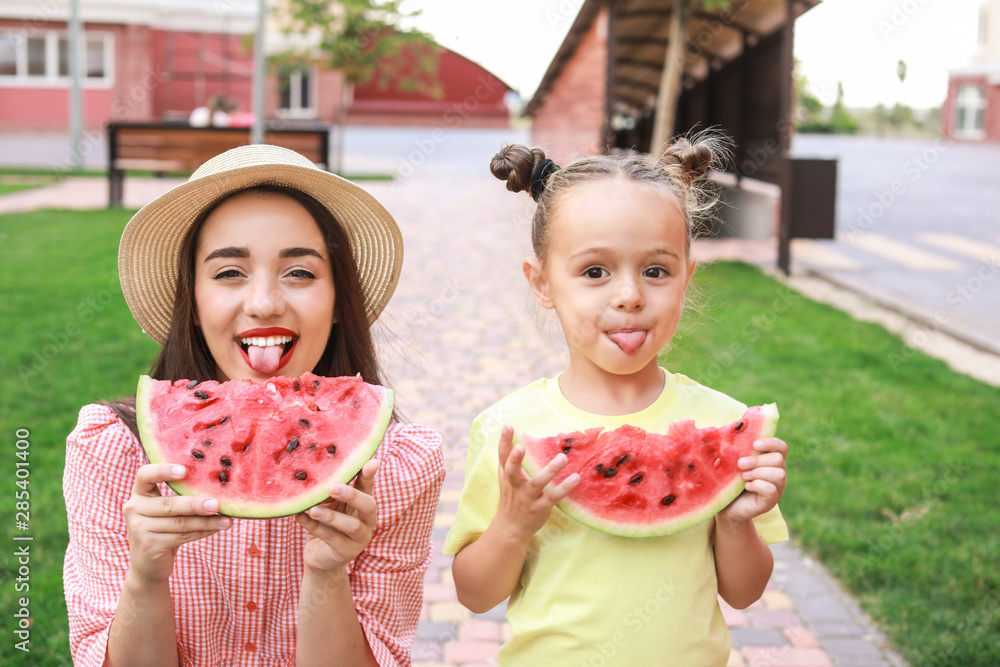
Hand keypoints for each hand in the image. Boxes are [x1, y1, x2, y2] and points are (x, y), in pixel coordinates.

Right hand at [123, 463, 232, 585]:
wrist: (148, 564)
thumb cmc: (163, 529)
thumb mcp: (167, 510)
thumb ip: (181, 496)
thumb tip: (217, 486)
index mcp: (139, 493)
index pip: (145, 475)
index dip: (163, 471)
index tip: (184, 470)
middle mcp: (134, 508)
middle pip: (169, 504)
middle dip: (196, 504)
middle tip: (218, 504)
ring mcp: (139, 528)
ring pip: (180, 522)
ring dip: (206, 521)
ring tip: (226, 520)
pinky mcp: (149, 545)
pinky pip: (182, 536)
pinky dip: (202, 532)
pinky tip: (216, 528)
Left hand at [297, 458, 378, 573]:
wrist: (319, 556)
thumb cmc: (324, 523)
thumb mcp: (327, 504)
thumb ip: (328, 492)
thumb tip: (316, 473)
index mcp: (364, 504)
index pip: (368, 486)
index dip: (370, 474)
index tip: (372, 462)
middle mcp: (368, 520)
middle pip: (368, 505)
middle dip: (352, 495)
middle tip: (333, 486)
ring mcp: (360, 538)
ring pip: (352, 525)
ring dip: (331, 516)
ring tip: (313, 510)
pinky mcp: (348, 552)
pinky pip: (333, 539)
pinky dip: (316, 528)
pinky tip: (301, 518)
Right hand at [496, 425, 579, 541]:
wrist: (510, 528)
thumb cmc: (510, 498)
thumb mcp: (505, 479)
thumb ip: (507, 460)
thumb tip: (509, 435)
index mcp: (507, 477)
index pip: (503, 457)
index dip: (504, 442)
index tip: (508, 426)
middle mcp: (515, 486)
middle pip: (511, 471)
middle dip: (514, 459)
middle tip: (520, 446)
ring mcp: (527, 498)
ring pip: (537, 484)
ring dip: (550, 471)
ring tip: (562, 457)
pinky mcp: (540, 508)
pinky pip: (553, 497)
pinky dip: (564, 488)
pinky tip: (575, 478)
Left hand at [719, 437, 786, 524]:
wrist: (725, 506)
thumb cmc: (728, 481)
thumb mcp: (731, 463)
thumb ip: (735, 450)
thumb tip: (730, 433)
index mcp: (769, 461)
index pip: (781, 447)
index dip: (771, 443)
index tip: (754, 444)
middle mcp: (777, 473)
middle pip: (778, 459)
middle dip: (757, 460)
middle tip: (740, 465)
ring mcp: (776, 488)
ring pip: (779, 474)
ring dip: (758, 473)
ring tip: (744, 476)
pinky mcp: (770, 502)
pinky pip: (771, 490)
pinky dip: (757, 485)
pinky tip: (746, 486)